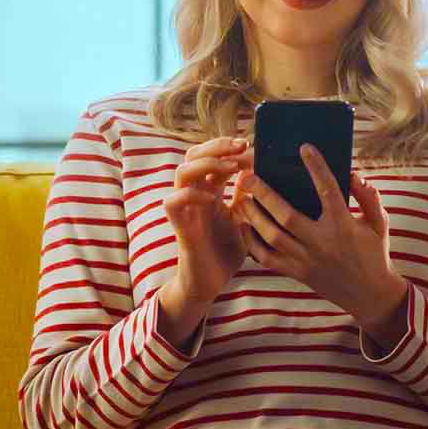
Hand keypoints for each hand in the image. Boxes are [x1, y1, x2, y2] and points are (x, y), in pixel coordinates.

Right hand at [155, 135, 248, 309]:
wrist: (210, 283)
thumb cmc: (225, 253)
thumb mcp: (242, 221)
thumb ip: (245, 198)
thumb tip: (254, 173)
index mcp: (209, 192)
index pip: (212, 157)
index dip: (229, 148)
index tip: (251, 145)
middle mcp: (194, 196)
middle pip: (193, 155)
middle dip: (217, 146)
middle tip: (242, 145)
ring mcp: (185, 209)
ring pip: (183, 171)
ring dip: (207, 164)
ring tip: (231, 167)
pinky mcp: (179, 226)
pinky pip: (173, 201)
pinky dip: (191, 194)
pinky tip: (212, 197)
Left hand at [240, 146, 408, 343]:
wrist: (370, 296)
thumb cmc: (374, 253)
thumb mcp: (379, 223)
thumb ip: (369, 197)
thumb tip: (353, 175)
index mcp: (343, 225)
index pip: (328, 190)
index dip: (317, 168)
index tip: (305, 148)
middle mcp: (322, 242)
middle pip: (286, 214)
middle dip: (264, 193)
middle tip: (247, 175)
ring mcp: (306, 260)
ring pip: (271, 236)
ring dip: (253, 215)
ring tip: (241, 196)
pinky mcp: (297, 273)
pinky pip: (267, 258)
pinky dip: (252, 242)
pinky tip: (244, 225)